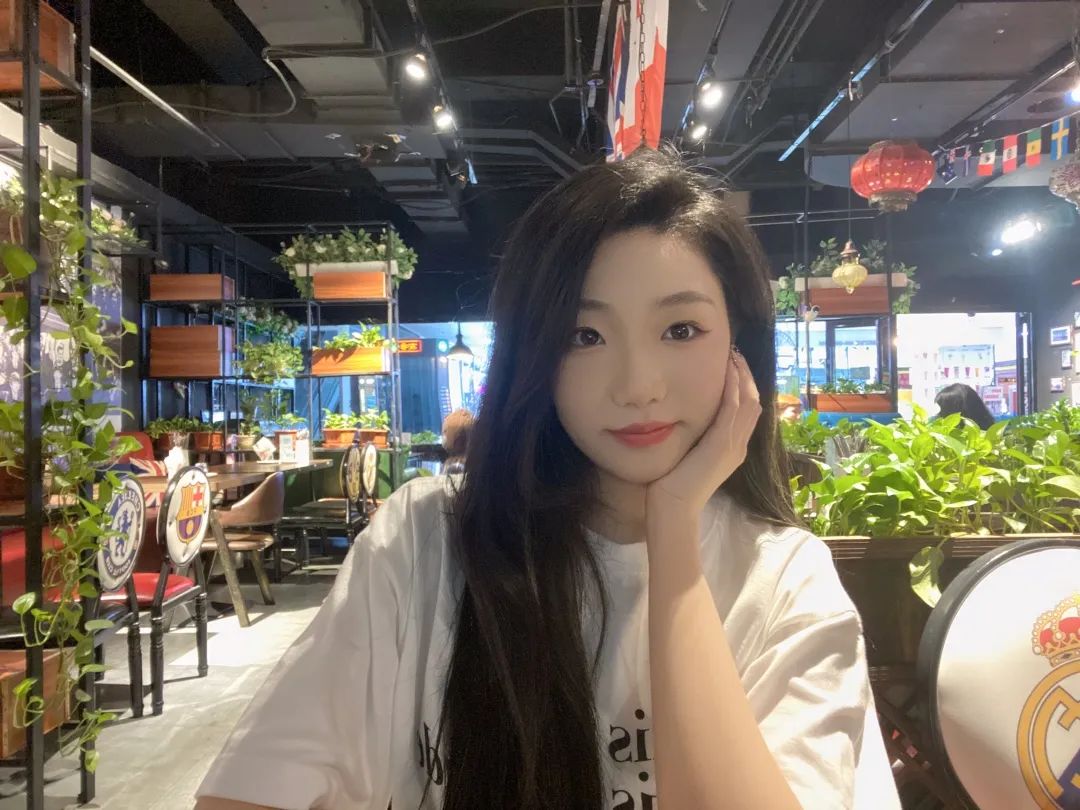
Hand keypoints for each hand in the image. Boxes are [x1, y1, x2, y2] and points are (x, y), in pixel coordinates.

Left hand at [646, 349, 761, 528]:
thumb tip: (686, 421)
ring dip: (742, 376)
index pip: (746, 412)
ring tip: (734, 356)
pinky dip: (733, 387)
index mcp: (732, 449)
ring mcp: (733, 445)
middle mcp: (738, 446)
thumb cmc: (674, 486)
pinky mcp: (722, 444)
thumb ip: (696, 440)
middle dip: (746, 376)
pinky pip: (733, 409)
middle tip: (737, 355)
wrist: (675, 507)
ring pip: (748, 402)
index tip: (734, 367)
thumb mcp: (690, 456)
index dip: (744, 387)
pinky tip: (728, 371)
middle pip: (753, 403)